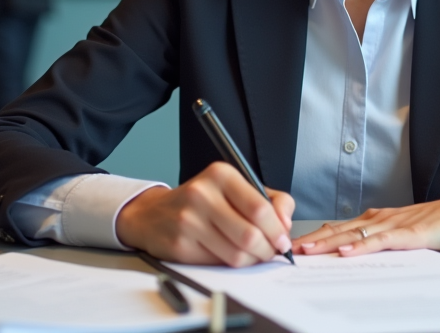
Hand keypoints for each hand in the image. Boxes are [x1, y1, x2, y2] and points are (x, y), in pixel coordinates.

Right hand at [114, 161, 294, 266]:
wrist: (154, 214)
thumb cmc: (204, 201)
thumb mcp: (237, 187)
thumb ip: (271, 200)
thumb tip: (285, 224)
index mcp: (220, 175)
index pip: (259, 208)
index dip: (277, 230)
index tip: (282, 240)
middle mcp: (202, 194)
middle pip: (250, 235)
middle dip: (267, 249)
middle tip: (271, 252)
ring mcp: (188, 221)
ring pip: (236, 254)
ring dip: (252, 260)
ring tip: (253, 254)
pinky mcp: (180, 245)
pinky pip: (218, 264)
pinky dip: (231, 265)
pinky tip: (229, 255)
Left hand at [291, 193, 439, 257]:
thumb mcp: (404, 234)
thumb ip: (380, 239)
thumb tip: (351, 249)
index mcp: (378, 219)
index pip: (340, 229)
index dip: (315, 237)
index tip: (292, 246)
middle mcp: (381, 218)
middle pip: (340, 229)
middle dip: (312, 240)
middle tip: (286, 248)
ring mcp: (396, 224)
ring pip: (355, 233)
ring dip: (329, 242)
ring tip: (307, 250)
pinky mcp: (412, 233)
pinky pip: (382, 240)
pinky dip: (362, 245)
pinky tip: (348, 251)